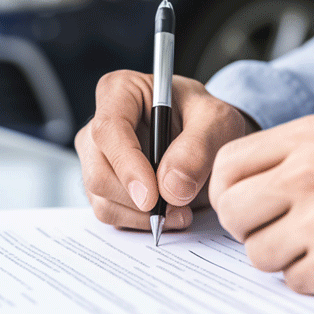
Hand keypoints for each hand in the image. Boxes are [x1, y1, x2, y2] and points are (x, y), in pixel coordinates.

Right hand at [76, 70, 255, 230]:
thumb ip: (198, 148)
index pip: (108, 129)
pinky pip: (111, 214)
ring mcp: (96, 159)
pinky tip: (169, 213)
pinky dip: (140, 222)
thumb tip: (171, 188)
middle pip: (98, 173)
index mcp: (120, 91)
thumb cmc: (207, 120)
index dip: (127, 166)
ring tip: (181, 210)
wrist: (207, 139)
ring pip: (102, 199)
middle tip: (178, 208)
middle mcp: (98, 125)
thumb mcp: (218, 122)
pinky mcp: (103, 187)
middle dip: (137, 200)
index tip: (152, 196)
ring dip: (142, 216)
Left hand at [208, 115, 313, 297]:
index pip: (228, 164)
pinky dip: (312, 278)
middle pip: (232, 210)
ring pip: (257, 252)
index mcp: (311, 137)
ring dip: (283, 257)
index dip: (226, 192)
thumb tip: (229, 187)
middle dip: (249, 228)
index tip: (243, 205)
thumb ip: (286, 158)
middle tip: (279, 229)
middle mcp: (312, 171)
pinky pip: (291, 280)